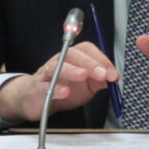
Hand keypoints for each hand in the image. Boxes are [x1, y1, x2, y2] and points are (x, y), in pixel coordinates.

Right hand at [0, 42, 118, 122]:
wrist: (35, 99)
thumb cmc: (62, 87)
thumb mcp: (86, 85)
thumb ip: (99, 80)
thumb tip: (114, 77)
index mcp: (74, 57)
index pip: (88, 50)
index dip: (101, 59)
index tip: (112, 74)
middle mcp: (60, 60)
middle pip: (74, 54)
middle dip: (90, 63)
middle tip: (103, 75)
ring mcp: (48, 73)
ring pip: (58, 66)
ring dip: (72, 70)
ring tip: (84, 76)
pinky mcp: (38, 88)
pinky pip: (45, 86)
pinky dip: (55, 88)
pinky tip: (65, 92)